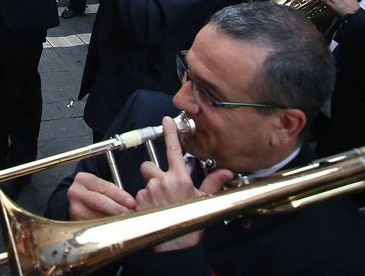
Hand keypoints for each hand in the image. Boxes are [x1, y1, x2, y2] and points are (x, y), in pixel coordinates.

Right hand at [66, 172, 136, 220]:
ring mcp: (75, 208)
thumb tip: (131, 204)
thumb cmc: (95, 194)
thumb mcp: (101, 186)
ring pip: (98, 215)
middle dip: (118, 209)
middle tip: (131, 214)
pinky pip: (94, 226)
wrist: (79, 202)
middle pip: (100, 202)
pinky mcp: (76, 221)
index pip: (105, 187)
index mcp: (84, 179)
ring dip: (114, 220)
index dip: (120, 196)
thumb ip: (114, 192)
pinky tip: (115, 227)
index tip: (132, 203)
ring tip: (126, 222)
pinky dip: (107, 227)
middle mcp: (76, 192)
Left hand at [135, 116, 234, 251]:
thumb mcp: (204, 201)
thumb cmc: (191, 222)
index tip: (166, 120)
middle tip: (161, 187)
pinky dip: (143, 202)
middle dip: (152, 173)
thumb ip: (213, 183)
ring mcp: (149, 191)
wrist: (175, 245)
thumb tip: (227, 172)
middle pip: (149, 166)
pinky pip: (137, 196)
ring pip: (144, 182)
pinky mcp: (138, 201)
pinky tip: (153, 211)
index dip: (170, 133)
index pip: (174, 149)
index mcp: (179, 178)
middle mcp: (162, 181)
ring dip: (149, 189)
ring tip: (159, 203)